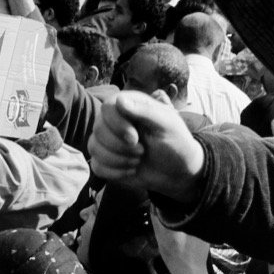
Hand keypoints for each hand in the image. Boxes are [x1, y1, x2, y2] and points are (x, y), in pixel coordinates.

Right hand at [89, 90, 205, 202]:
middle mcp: (113, 121)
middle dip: (120, 146)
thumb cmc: (175, 142)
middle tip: (142, 151)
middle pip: (98, 129)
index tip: (135, 138)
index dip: (117, 124)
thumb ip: (144, 110)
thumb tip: (119, 100)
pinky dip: (114, 172)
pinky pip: (96, 166)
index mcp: (128, 105)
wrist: (178, 171)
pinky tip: (131, 171)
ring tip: (138, 161)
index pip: (106, 108)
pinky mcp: (105, 161)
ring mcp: (107, 141)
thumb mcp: (166, 124)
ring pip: (94, 148)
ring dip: (118, 160)